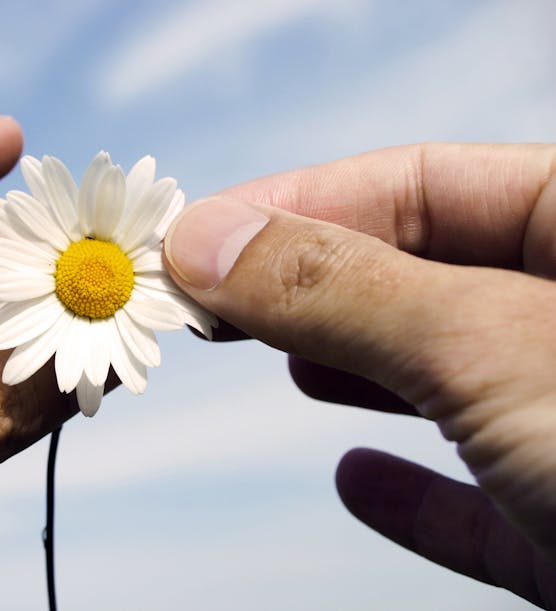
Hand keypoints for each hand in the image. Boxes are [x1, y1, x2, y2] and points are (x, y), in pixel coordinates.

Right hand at [164, 143, 555, 607]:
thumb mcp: (488, 345)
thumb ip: (343, 289)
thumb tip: (203, 241)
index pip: (422, 184)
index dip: (298, 201)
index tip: (192, 234)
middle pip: (424, 276)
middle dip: (308, 288)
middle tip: (203, 302)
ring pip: (447, 379)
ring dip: (353, 371)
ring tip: (276, 363)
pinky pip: (483, 497)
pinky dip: (414, 493)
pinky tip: (358, 482)